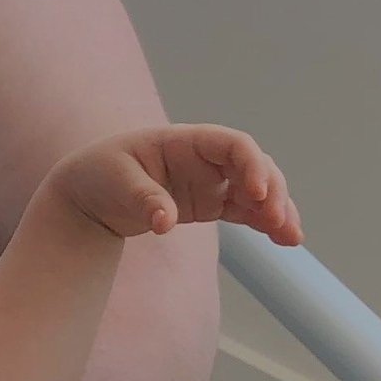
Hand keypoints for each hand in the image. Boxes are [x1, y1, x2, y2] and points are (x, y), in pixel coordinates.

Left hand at [57, 124, 299, 247]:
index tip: (257, 193)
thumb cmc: (99, 175)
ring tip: (291, 237)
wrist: (89, 195)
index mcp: (185, 141)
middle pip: (254, 167)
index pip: (233, 144)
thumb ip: (144, 199)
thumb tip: (165, 222)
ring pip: (257, 190)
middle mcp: (205, 158)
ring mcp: (211, 181)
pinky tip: (284, 239)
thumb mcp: (116, 182)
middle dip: (272, 190)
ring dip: (278, 210)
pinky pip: (246, 211)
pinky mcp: (210, 204)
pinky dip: (265, 223)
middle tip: (277, 221)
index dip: (251, 165)